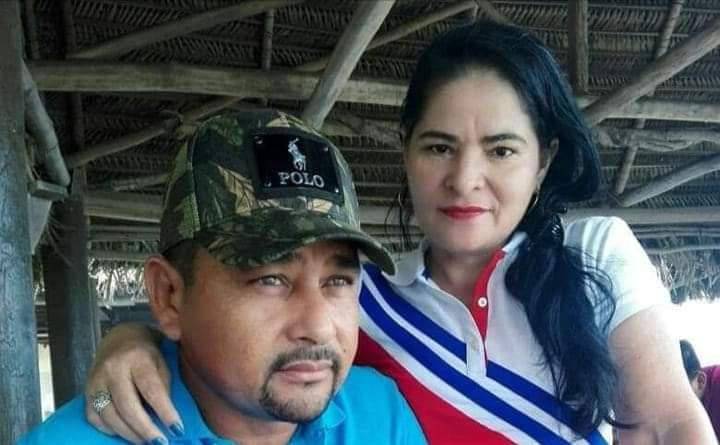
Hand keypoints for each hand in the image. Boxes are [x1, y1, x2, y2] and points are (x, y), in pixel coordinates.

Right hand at [84, 323, 181, 443]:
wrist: (119, 337)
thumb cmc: (146, 353)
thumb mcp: (161, 361)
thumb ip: (164, 385)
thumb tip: (167, 417)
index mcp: (137, 357)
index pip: (151, 389)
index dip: (164, 411)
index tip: (177, 429)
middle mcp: (113, 369)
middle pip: (127, 406)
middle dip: (145, 429)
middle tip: (160, 443)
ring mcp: (96, 381)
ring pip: (109, 415)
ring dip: (129, 434)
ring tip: (146, 442)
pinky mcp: (86, 391)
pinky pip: (95, 418)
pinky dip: (110, 430)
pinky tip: (125, 433)